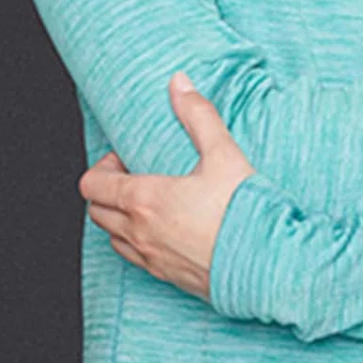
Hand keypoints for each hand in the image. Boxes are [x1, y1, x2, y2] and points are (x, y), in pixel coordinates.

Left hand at [77, 71, 256, 300]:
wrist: (270, 265)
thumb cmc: (245, 212)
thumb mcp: (224, 154)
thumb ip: (198, 116)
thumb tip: (179, 83)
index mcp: (144, 199)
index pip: (92, 185)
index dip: (102, 168)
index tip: (126, 161)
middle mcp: (140, 232)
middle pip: (97, 212)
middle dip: (108, 193)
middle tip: (137, 179)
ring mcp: (152, 259)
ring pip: (113, 240)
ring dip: (120, 221)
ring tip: (150, 206)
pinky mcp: (168, 279)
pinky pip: (136, 261)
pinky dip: (139, 244)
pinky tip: (168, 232)